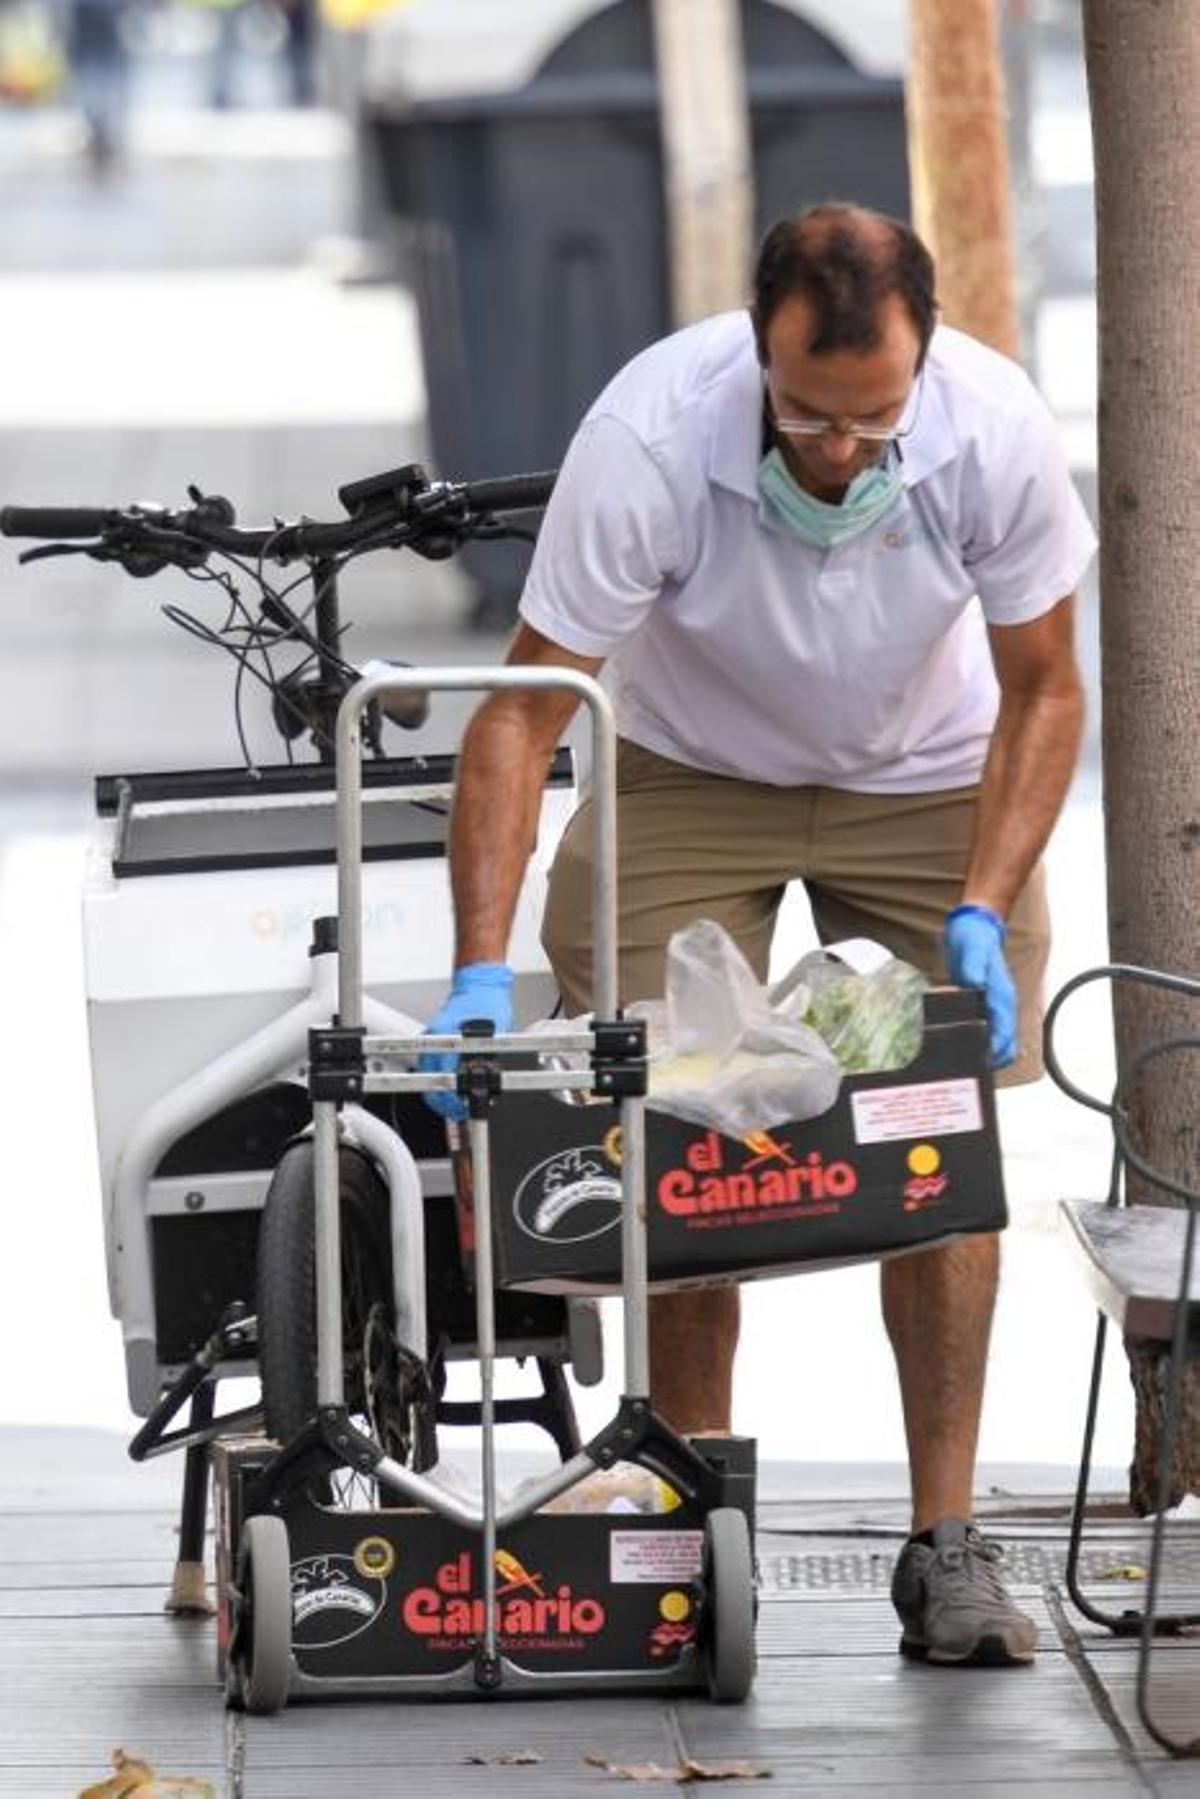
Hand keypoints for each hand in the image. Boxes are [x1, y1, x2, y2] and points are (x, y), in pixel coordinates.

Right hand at [421, 962, 514, 1120]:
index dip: (450, 1101)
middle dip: (442, 1102)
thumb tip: (488, 1085)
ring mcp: (431, 1036)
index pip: (442, 1080)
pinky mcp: (433, 1037)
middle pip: (427, 1082)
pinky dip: (438, 1078)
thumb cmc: (489, 1001)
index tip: (460, 1109)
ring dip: (439, 1091)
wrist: (481, 982)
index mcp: (447, 1036)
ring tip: (455, 1102)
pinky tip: (450, 1085)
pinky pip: (430, 1064)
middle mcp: (434, 1036)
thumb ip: (489, 1062)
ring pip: (426, 1075)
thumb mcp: (497, 1036)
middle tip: (458, 1110)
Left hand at [944, 905, 1016, 1069]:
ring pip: (995, 1041)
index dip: (996, 1053)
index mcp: (1002, 997)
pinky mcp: (980, 1005)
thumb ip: (974, 970)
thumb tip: (974, 988)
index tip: (982, 1065)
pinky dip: (974, 1040)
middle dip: (992, 1061)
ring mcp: (991, 1007)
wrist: (975, 926)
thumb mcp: (973, 951)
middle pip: (1004, 1045)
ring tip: (962, 1063)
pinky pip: (981, 1030)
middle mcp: (1000, 1006)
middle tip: (969, 1072)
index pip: (1005, 1035)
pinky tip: (956, 1044)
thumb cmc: (975, 939)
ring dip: (983, 1053)